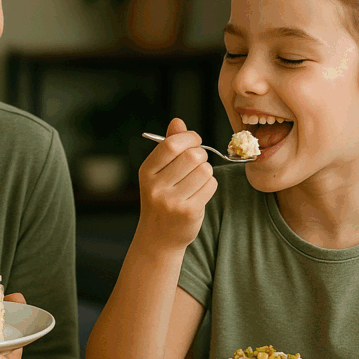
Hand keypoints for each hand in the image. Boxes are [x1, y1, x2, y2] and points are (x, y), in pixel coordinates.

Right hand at [137, 118, 216, 250]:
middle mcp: (156, 186)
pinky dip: (210, 185)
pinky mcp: (189, 212)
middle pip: (192, 156)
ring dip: (206, 171)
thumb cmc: (161, 198)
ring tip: (196, 180)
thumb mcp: (158, 172)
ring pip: (205, 170)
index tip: (194, 141)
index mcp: (147, 172)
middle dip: (201, 154)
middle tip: (197, 162)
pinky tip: (199, 192)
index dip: (189, 138)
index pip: (172, 145)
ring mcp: (172, 201)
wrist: (159, 237)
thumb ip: (168, 145)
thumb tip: (178, 121)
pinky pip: (211, 185)